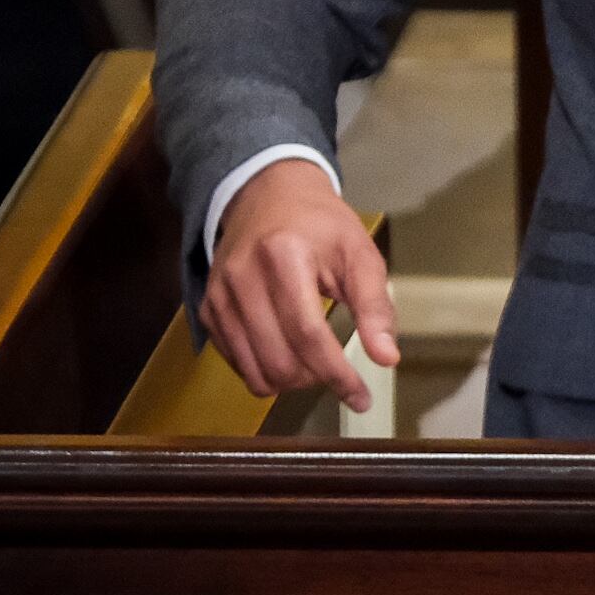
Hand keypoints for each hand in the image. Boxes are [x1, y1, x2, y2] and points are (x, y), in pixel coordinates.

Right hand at [203, 158, 398, 412]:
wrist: (267, 197)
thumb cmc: (321, 225)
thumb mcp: (359, 253)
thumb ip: (375, 305)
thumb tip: (387, 358)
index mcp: (284, 257)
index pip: (309, 334)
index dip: (336, 374)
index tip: (361, 397)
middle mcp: (243, 279)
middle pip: (280, 359)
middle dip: (316, 379)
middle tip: (338, 371)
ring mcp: (218, 297)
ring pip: (255, 371)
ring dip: (291, 381)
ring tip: (315, 362)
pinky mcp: (207, 311)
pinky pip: (237, 363)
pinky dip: (266, 370)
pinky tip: (287, 351)